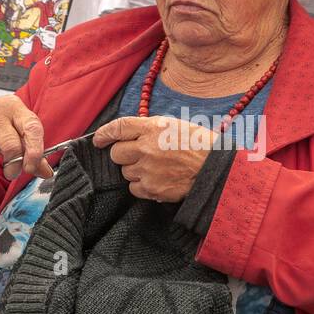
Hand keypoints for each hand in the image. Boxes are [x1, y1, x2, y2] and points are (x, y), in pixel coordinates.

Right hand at [0, 97, 53, 190]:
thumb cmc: (2, 127)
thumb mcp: (20, 131)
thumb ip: (34, 153)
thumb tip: (47, 173)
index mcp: (15, 108)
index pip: (32, 128)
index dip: (35, 152)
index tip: (31, 168)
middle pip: (11, 147)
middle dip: (14, 167)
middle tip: (12, 171)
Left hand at [92, 114, 216, 200]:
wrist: (215, 169)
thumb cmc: (198, 145)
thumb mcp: (174, 125)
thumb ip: (148, 128)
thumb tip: (127, 134)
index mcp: (152, 128)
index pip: (118, 127)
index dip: (104, 134)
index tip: (98, 140)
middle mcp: (146, 148)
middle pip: (116, 154)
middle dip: (123, 155)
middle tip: (139, 156)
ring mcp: (148, 170)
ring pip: (125, 172)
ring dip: (135, 171)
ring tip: (155, 168)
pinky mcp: (152, 188)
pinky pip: (134, 188)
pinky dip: (142, 186)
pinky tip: (157, 180)